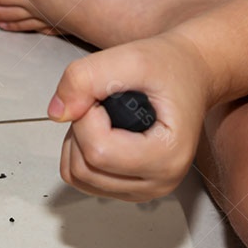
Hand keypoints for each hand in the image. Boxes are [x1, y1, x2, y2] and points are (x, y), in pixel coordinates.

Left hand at [50, 31, 213, 201]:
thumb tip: (57, 112)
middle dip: (81, 129)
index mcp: (168, 156)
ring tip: (103, 116)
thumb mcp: (130, 57)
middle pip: (84, 168)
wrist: (191, 74)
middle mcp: (159, 181)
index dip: (87, 117)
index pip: (99, 152)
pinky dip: (79, 152)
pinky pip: (80, 179)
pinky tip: (100, 130)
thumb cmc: (170, 68)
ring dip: (77, 140)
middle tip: (102, 102)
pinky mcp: (126, 188)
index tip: (102, 94)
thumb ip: (87, 77)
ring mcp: (142, 190)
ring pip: (78, 176)